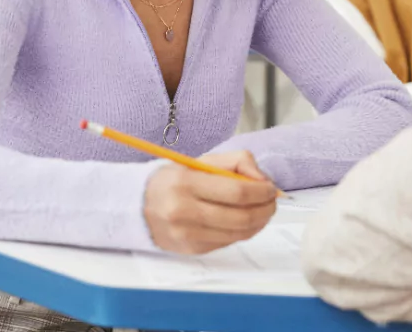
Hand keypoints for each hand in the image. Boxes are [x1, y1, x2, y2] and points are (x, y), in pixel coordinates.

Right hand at [143, 150, 277, 254]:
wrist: (139, 205)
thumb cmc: (174, 180)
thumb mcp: (200, 161)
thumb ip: (235, 162)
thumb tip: (263, 180)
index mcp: (186, 183)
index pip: (237, 192)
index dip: (261, 191)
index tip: (271, 188)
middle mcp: (184, 211)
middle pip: (241, 217)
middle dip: (266, 209)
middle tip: (272, 201)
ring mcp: (188, 234)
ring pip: (239, 234)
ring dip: (259, 222)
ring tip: (262, 210)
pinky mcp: (192, 249)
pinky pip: (228, 242)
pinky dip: (242, 232)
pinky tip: (243, 220)